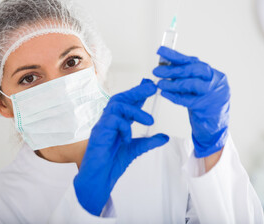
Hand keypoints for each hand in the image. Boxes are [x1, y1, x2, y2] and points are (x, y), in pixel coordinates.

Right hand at [74, 79, 168, 215]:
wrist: (99, 179)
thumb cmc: (112, 163)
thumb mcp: (136, 149)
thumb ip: (149, 141)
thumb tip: (165, 137)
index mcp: (117, 123)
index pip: (128, 103)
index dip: (139, 93)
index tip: (150, 84)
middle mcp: (109, 121)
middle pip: (121, 98)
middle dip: (136, 91)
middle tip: (152, 87)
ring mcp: (103, 125)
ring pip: (117, 105)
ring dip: (135, 110)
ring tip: (150, 121)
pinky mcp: (99, 131)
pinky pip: (113, 120)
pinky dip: (125, 128)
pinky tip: (127, 139)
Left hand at [153, 46, 229, 157]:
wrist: (216, 125)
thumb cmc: (204, 103)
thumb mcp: (197, 87)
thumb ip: (185, 76)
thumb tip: (164, 65)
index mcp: (212, 73)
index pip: (192, 61)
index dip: (175, 55)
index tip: (160, 50)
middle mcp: (215, 80)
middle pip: (193, 70)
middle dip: (173, 69)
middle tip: (157, 70)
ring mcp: (213, 93)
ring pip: (191, 84)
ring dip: (173, 83)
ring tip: (160, 83)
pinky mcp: (207, 106)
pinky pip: (188, 100)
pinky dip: (174, 96)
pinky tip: (165, 94)